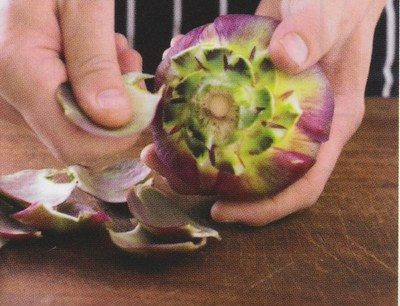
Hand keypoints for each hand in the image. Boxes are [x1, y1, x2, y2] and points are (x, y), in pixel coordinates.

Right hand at [0, 0, 141, 165]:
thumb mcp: (82, 5)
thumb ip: (95, 62)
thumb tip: (114, 119)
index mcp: (20, 73)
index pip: (72, 143)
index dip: (115, 136)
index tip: (140, 103)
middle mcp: (10, 96)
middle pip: (79, 134)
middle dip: (116, 106)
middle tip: (125, 60)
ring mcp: (16, 97)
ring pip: (77, 119)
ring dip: (107, 91)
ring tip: (110, 48)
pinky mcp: (25, 92)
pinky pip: (66, 104)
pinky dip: (91, 85)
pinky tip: (96, 53)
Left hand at [142, 0, 385, 225]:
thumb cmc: (336, 4)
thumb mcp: (330, 15)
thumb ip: (313, 33)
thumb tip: (287, 58)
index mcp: (327, 127)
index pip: (304, 184)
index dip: (266, 208)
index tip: (222, 211)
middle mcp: (298, 132)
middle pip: (258, 178)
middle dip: (213, 187)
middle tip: (170, 177)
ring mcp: (272, 117)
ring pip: (233, 152)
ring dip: (193, 159)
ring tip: (156, 153)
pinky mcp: (250, 100)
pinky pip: (221, 120)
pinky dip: (193, 120)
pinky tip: (167, 109)